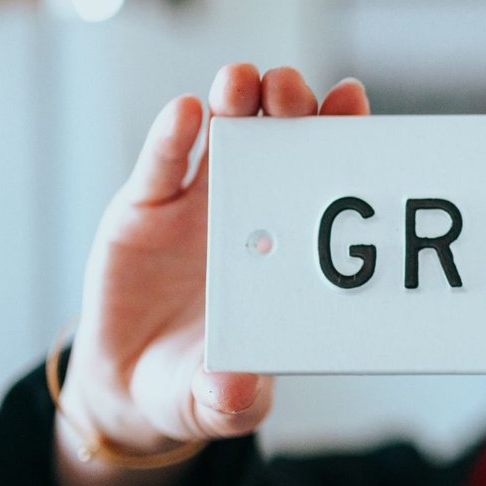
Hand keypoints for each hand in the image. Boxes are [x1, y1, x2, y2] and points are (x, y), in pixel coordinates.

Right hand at [58, 65, 370, 456]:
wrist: (132, 385)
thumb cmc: (199, 385)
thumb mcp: (219, 402)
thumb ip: (231, 399)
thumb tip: (235, 391)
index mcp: (288, 247)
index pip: (322, 178)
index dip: (340, 135)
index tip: (353, 100)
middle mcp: (251, 211)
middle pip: (279, 140)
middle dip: (289, 107)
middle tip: (293, 91)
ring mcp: (198, 204)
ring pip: (224, 134)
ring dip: (236, 101)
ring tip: (242, 82)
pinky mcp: (144, 207)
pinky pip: (162, 163)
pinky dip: (172, 135)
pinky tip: (185, 112)